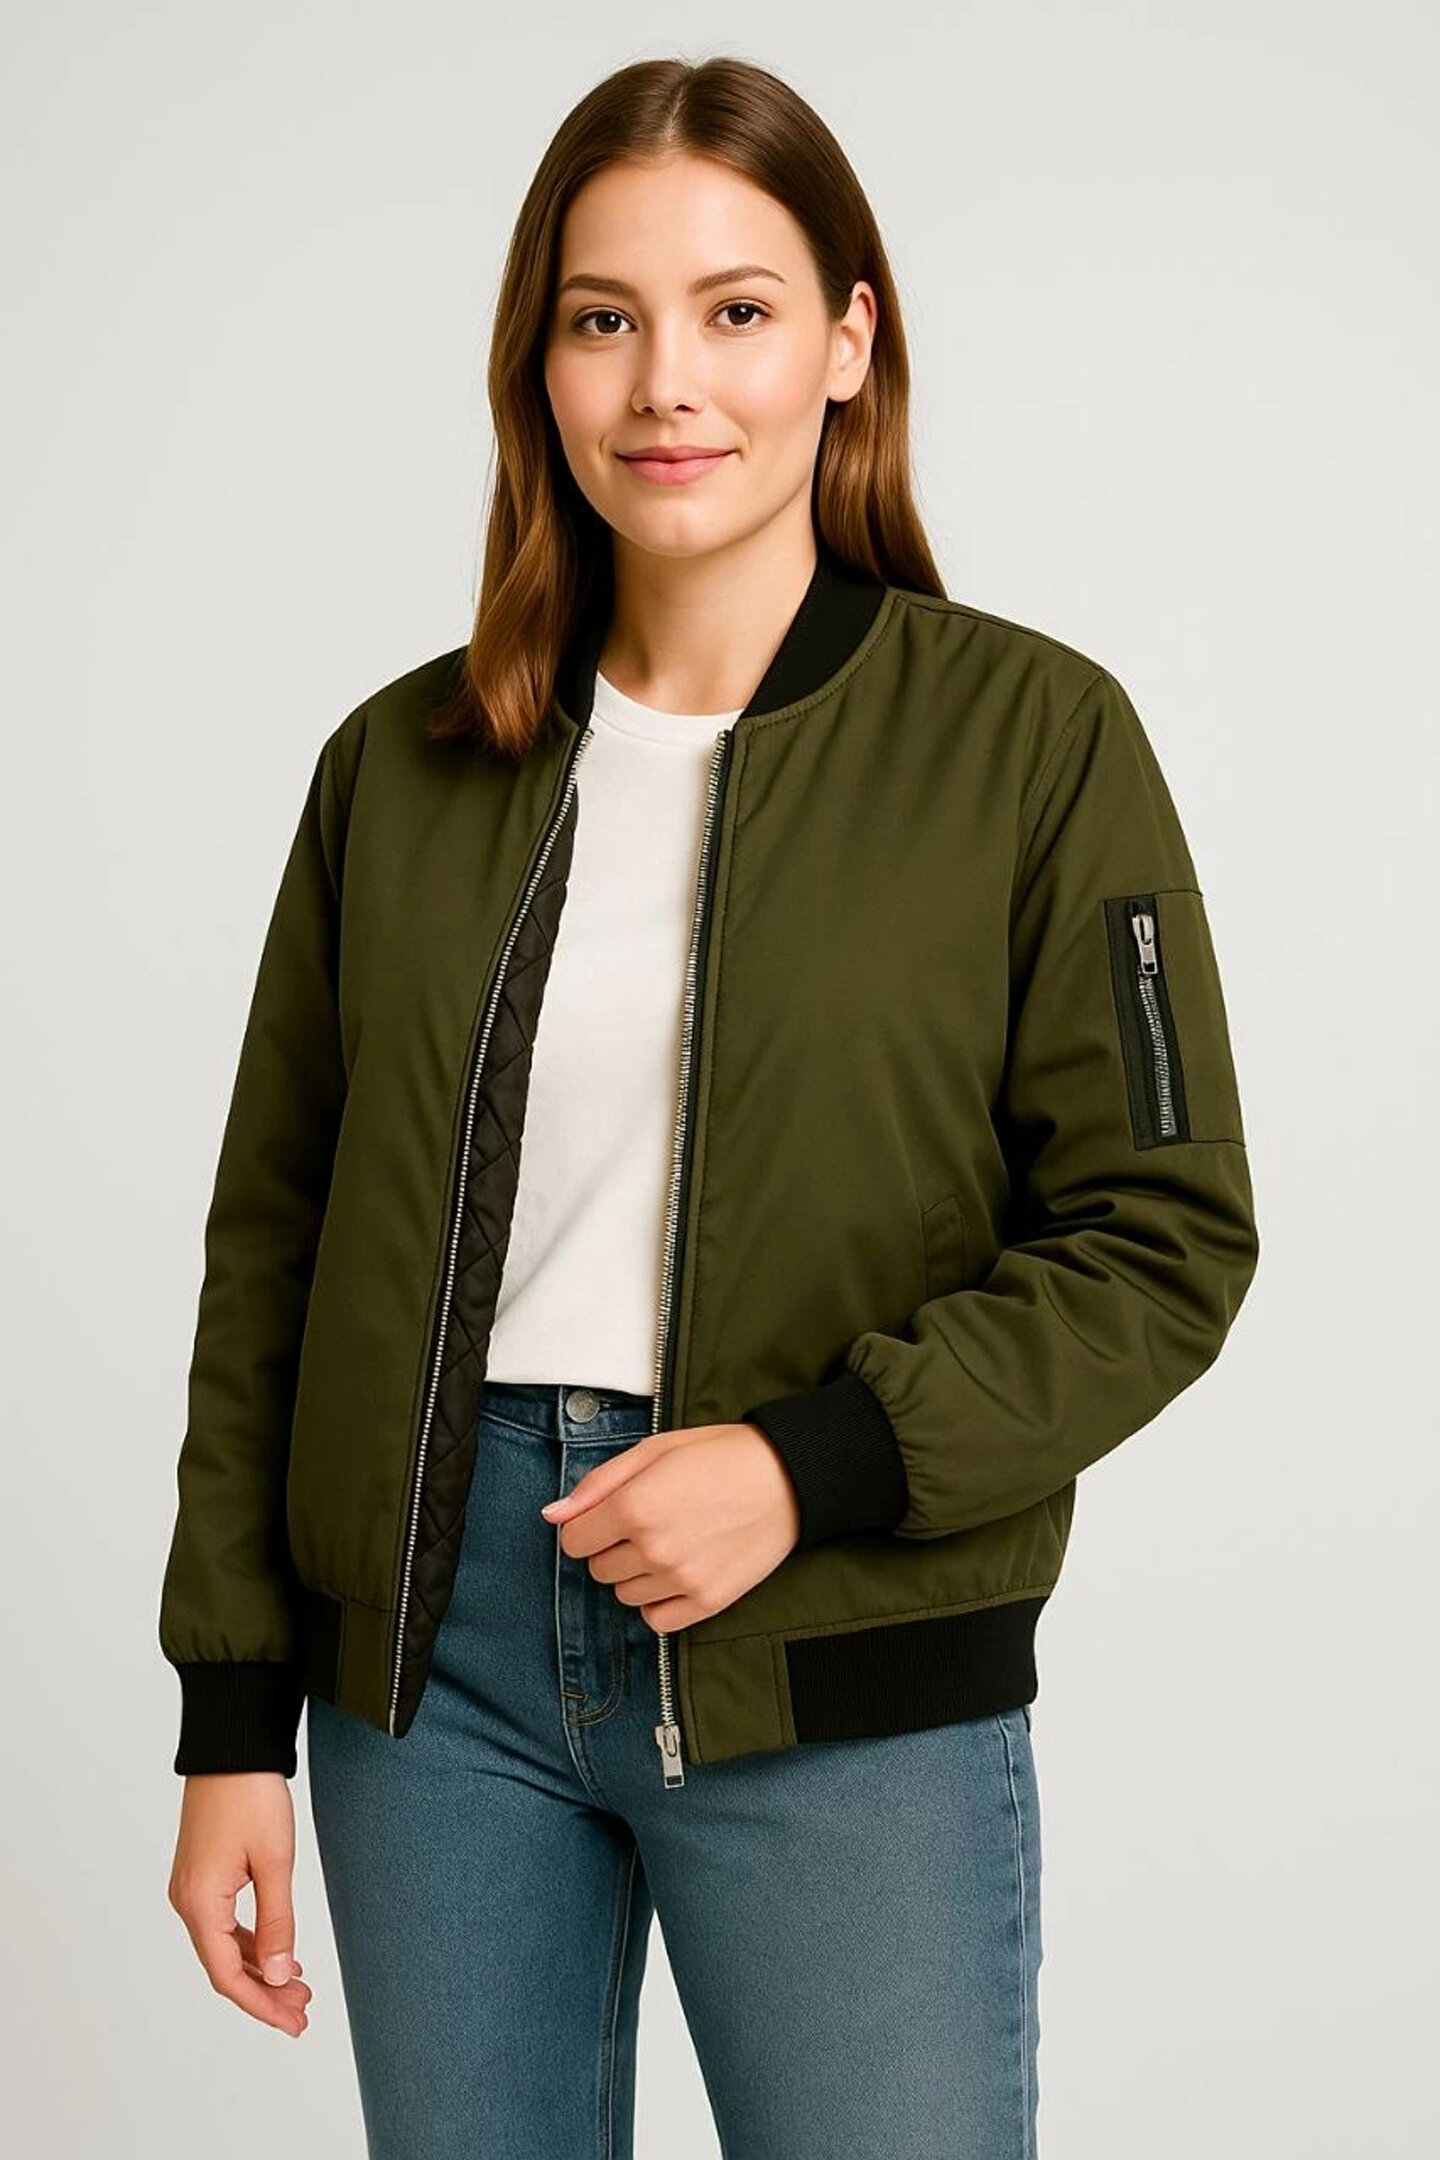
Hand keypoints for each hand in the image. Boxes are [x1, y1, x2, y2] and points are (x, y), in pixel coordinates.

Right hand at [167, 1772, 312, 2037]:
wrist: (232, 1746)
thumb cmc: (251, 1795)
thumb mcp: (275, 1860)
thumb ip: (278, 1921)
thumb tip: (281, 1974)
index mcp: (201, 1903)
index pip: (227, 1975)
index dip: (261, 2005)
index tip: (294, 2022)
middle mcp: (188, 1901)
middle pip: (224, 1967)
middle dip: (265, 1993)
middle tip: (303, 2011)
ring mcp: (192, 1888)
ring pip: (224, 1947)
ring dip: (260, 1969)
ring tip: (299, 1987)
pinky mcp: (202, 1875)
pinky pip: (224, 1924)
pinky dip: (251, 1943)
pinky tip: (277, 1951)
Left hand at [540, 1421, 801, 1629]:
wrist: (787, 1478)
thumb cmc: (718, 1455)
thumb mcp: (653, 1451)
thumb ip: (598, 1484)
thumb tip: (553, 1515)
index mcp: (635, 1506)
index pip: (573, 1541)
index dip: (587, 1526)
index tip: (611, 1515)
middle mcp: (653, 1548)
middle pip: (597, 1570)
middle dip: (613, 1547)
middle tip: (649, 1522)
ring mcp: (681, 1580)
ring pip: (624, 1595)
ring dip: (637, 1573)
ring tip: (672, 1541)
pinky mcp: (707, 1602)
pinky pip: (656, 1619)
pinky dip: (658, 1601)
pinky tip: (677, 1572)